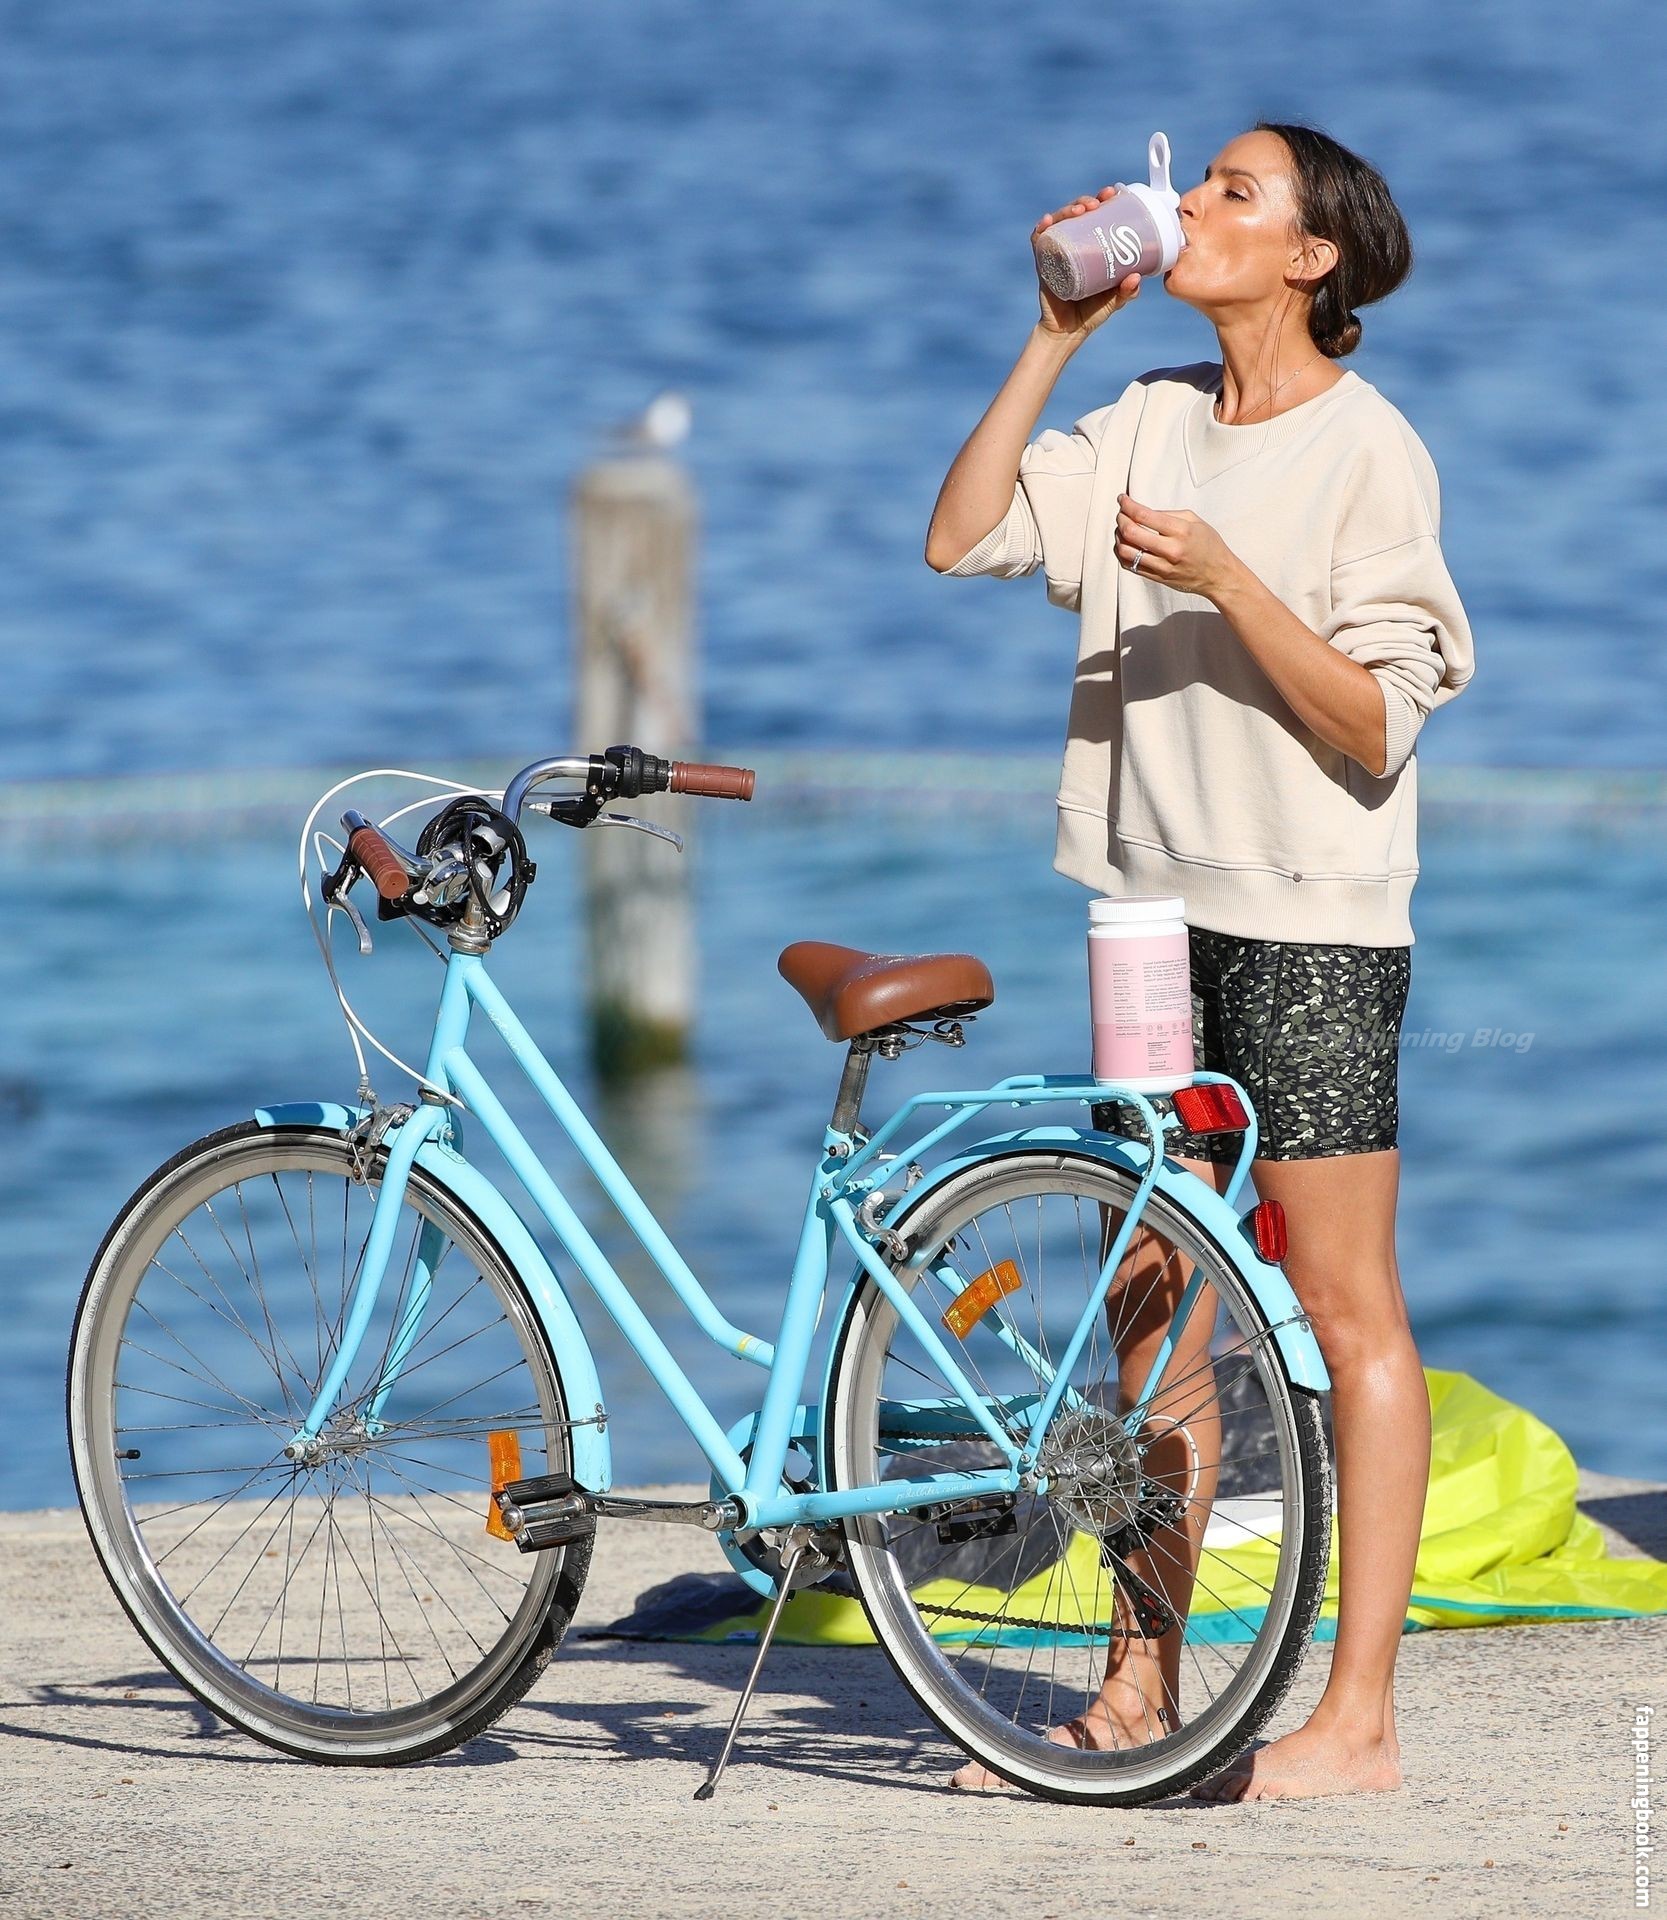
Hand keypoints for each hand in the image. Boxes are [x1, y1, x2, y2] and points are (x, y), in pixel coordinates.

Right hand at [1033, 188, 1141, 342]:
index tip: (1113, 193)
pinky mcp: (1043, 264)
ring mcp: (1056, 252)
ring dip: (1067, 210)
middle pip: (1076, 213)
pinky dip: (1040, 229)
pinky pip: (1038, 242)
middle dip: (1086, 200)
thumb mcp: (1115, 299)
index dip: (1103, 200)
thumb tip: (1137, 277)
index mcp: (1091, 246)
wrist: (1068, 332)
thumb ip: (1128, 291)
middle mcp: (1073, 244)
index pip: (1096, 215)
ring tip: (1079, 210)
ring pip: (1059, 222)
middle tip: (1098, 202)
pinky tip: (1046, 222)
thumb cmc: (1093, 312)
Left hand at [1115, 494, 1241, 599]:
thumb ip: (1168, 514)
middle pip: (1131, 532)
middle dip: (1121, 519)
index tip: (1122, 499)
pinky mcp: (1157, 577)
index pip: (1144, 515)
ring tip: (1122, 530)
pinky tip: (1125, 545)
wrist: (1218, 575)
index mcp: (1181, 531)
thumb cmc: (1209, 546)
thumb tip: (1143, 511)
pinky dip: (1122, 553)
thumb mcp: (1194, 521)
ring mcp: (1162, 566)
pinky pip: (1130, 565)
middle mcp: (1170, 550)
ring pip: (1126, 551)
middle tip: (1121, 513)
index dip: (1128, 505)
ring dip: (1119, 537)